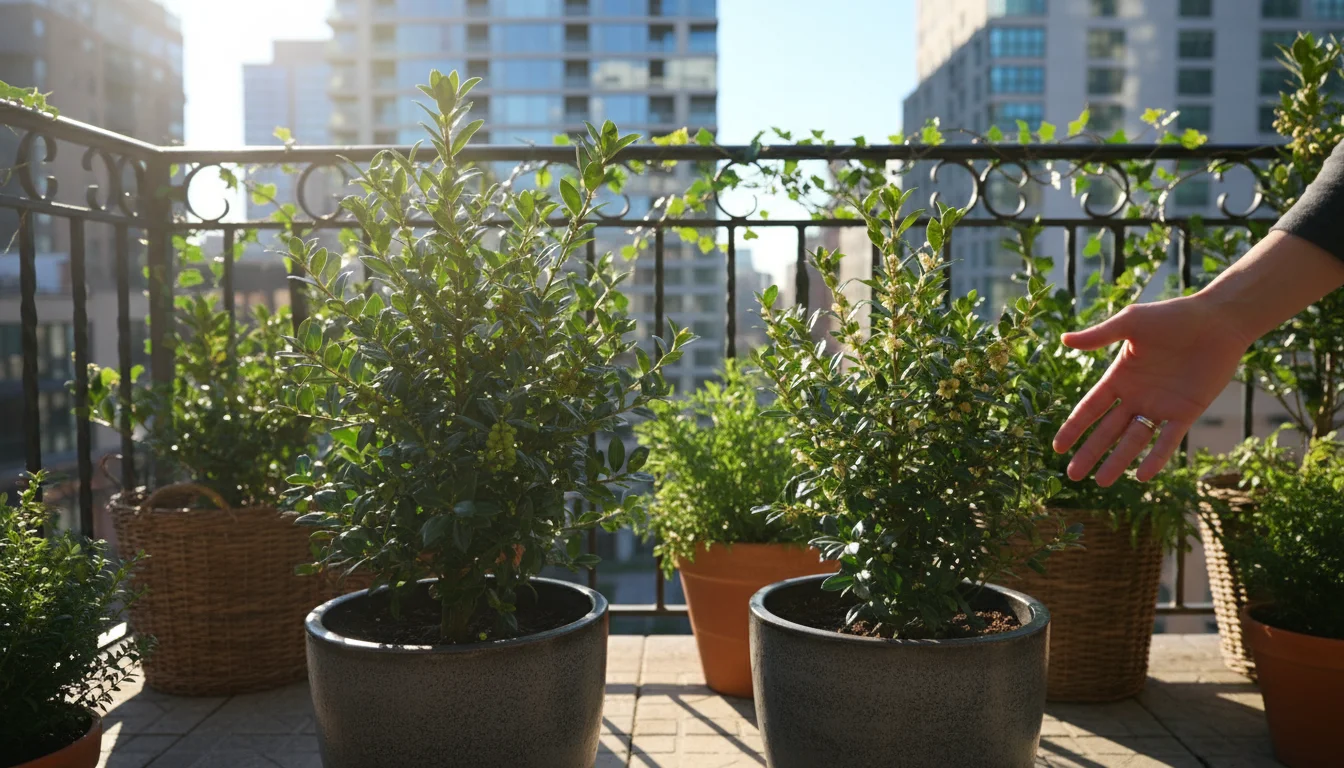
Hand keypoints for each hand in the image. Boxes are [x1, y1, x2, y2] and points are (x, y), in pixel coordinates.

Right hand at [1052, 295, 1251, 485]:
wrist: (1218, 321)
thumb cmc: (1173, 317)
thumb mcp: (1131, 323)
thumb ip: (1099, 335)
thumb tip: (1064, 340)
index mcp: (1119, 378)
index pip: (1090, 409)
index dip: (1074, 428)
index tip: (1057, 447)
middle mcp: (1136, 397)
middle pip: (1107, 431)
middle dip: (1089, 453)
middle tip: (1073, 476)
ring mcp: (1160, 407)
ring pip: (1133, 440)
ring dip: (1117, 461)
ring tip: (1101, 482)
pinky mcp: (1186, 413)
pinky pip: (1168, 440)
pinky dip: (1156, 458)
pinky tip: (1142, 476)